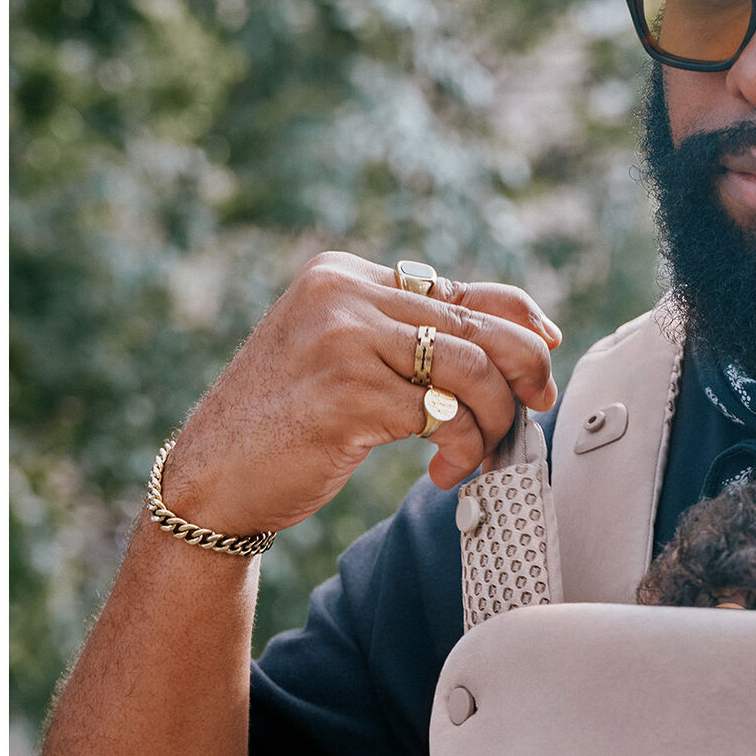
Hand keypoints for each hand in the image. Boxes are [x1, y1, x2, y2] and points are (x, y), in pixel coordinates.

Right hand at [156, 251, 562, 536]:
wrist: (211, 479)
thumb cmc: (283, 424)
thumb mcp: (343, 359)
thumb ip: (410, 338)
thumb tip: (523, 336)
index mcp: (345, 276)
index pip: (463, 289)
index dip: (520, 322)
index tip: (544, 357)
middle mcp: (345, 294)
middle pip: (478, 327)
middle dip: (522, 375)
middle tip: (532, 412)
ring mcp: (346, 340)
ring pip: (473, 371)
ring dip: (491, 422)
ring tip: (474, 455)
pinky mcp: (351, 392)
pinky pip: (445, 415)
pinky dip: (461, 448)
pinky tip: (443, 470)